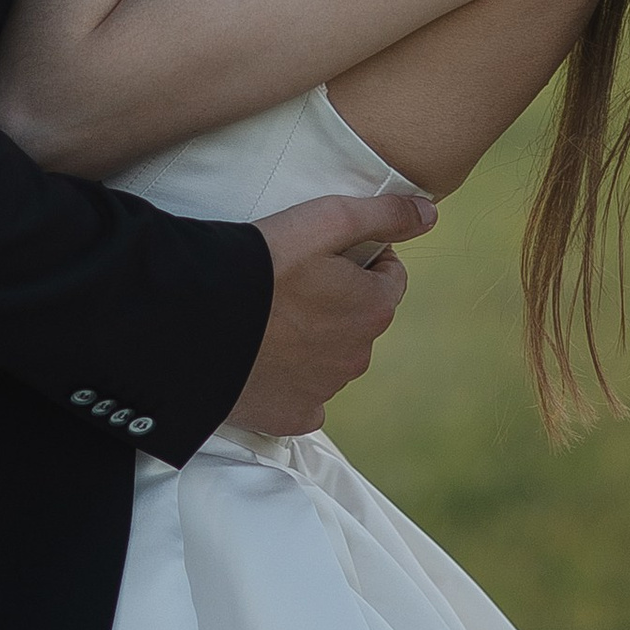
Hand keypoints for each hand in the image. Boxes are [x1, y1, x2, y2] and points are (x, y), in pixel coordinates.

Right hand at [229, 188, 435, 434]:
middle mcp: (357, 357)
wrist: (200, 318)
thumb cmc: (264, 263)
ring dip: (314, 341)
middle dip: (338, 302)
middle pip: (360, 321)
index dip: (361, 259)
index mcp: (372, 310)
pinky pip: (304, 400)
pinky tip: (266, 362)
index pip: (389, 280)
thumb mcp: (327, 219)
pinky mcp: (291, 416)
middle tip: (293, 282)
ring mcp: (324, 391)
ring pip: (331, 360)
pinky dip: (292, 383)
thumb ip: (384, 215)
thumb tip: (430, 213)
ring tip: (271, 317)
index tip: (325, 253)